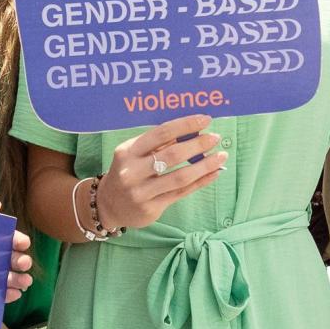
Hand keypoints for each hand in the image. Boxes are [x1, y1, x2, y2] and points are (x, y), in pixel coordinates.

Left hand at [0, 196, 32, 302]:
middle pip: (14, 259)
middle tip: (23, 262)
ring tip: (25, 281)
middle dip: (22, 261)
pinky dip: (9, 294)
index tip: (23, 243)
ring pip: (10, 277)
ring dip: (21, 279)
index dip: (19, 240)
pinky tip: (14, 293)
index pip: (11, 239)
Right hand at [95, 114, 227, 231]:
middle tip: (215, 138)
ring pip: (180, 177)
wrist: (108, 205)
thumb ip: (159, 144)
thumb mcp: (134, 154)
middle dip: (198, 145)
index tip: (205, 120)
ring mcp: (141, 192)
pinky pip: (182, 192)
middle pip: (172, 155)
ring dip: (205, 165)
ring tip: (221, 156)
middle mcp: (132, 172)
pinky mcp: (151, 208)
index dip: (185, 125)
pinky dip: (201, 181)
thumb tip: (191, 130)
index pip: (160, 134)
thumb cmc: (127, 172)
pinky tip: (214, 173)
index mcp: (127, 152)